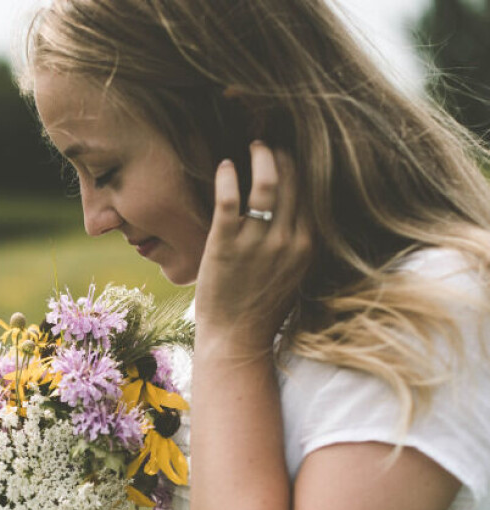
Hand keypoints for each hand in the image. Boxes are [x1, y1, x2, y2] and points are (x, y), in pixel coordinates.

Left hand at [195, 141, 313, 349]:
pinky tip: (224, 166)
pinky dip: (227, 177)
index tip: (294, 151)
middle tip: (272, 143)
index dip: (304, 167)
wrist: (236, 339)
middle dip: (284, 155)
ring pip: (266, 184)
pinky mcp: (225, 245)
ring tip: (253, 146)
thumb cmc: (261, 307)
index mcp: (308, 245)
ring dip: (261, 157)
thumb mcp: (293, 273)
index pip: (312, 193)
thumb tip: (300, 214)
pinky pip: (230, 199)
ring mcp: (257, 243)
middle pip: (294, 182)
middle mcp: (288, 240)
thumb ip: (298, 243)